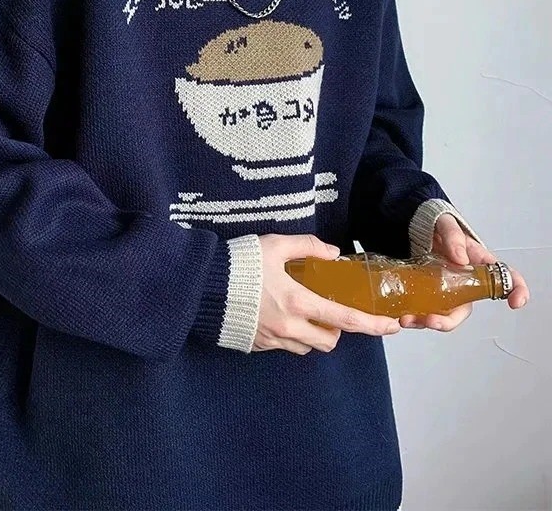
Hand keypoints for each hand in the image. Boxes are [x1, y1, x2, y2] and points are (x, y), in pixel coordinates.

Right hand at [252, 234, 400, 353]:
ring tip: (301, 313)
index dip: (372, 325)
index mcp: (299, 302)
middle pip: (328, 342)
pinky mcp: (256, 345)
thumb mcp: (274, 245)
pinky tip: (276, 316)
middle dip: (335, 331)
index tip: (391, 326)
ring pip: (306, 347)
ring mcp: (271, 339)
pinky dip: (288, 336)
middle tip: (328, 312)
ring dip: (311, 334)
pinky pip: (282, 346)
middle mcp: (289, 327)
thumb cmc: (238, 263)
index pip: (346, 320)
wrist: (199, 286)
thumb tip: (333, 253)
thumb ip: (307, 246)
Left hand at [399, 213, 529, 331]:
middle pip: (464, 310)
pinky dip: (414, 317)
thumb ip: (453, 237)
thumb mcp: (446, 225)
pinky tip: (403, 315)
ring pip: (442, 315)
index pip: (507, 279)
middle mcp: (464, 283)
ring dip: (427, 322)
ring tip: (408, 320)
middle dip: (449, 321)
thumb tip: (460, 258)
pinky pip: (423, 310)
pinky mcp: (427, 294)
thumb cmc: (438, 226)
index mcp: (478, 265)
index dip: (517, 291)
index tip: (515, 302)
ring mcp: (445, 291)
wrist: (416, 227)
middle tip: (433, 321)